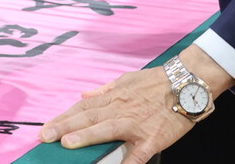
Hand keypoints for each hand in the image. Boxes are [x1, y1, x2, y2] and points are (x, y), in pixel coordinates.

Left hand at [39, 46, 233, 163]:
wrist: (188, 82)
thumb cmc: (157, 82)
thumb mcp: (127, 80)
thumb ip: (105, 90)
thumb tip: (84, 94)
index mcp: (115, 97)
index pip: (83, 108)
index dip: (64, 118)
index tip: (47, 127)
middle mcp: (121, 109)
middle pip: (89, 117)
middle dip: (66, 127)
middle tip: (46, 136)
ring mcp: (136, 124)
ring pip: (107, 129)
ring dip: (86, 136)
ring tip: (67, 144)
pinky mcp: (152, 138)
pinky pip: (137, 154)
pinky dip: (126, 162)